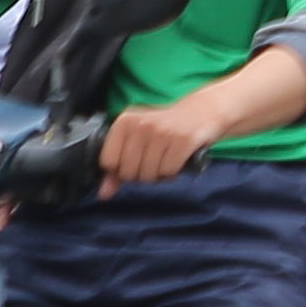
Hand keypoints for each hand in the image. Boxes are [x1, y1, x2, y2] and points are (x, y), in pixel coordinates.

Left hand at [100, 91, 224, 188]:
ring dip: (159, 175)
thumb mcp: (137, 142)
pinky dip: (172, 173)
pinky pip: (168, 171)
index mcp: (125, 121)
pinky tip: (176, 161)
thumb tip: (104, 194)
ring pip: (149, 174)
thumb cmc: (164, 129)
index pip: (109, 162)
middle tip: (153, 162)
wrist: (201, 112)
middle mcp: (141, 124)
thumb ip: (117, 168)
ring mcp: (162, 132)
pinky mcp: (182, 140)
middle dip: (142, 175)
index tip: (135, 161)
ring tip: (166, 160)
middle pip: (129, 172)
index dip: (122, 169)